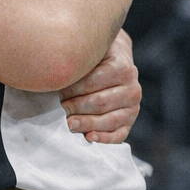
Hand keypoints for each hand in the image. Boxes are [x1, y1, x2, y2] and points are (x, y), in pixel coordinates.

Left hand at [61, 29, 140, 143]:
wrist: (117, 59)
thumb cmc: (98, 57)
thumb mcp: (93, 50)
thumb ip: (80, 58)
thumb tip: (56, 69)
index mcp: (123, 68)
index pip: (93, 83)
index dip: (72, 89)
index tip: (57, 90)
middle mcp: (132, 89)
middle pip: (100, 103)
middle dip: (77, 106)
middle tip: (61, 107)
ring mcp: (133, 107)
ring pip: (109, 120)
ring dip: (87, 123)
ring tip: (69, 123)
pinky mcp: (130, 121)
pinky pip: (119, 135)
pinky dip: (104, 138)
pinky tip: (89, 137)